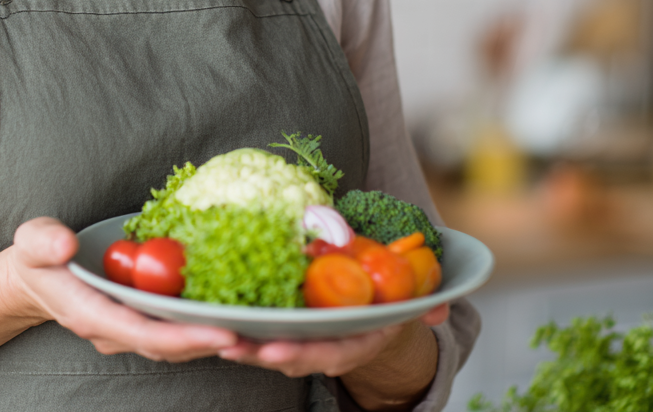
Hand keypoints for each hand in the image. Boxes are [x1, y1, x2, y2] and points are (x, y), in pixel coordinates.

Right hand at [5, 217, 237, 361]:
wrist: (38, 275)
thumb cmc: (38, 257)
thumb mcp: (32, 242)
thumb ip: (44, 242)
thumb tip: (64, 245)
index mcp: (91, 314)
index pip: (142, 333)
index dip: (184, 337)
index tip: (222, 334)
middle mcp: (114, 329)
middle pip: (168, 345)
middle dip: (210, 342)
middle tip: (254, 335)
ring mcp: (128, 328)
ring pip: (176, 341)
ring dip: (213, 338)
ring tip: (256, 329)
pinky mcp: (141, 318)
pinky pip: (175, 326)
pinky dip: (204, 323)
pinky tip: (235, 310)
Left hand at [218, 304, 448, 409]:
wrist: (378, 304)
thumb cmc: (388, 296)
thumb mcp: (407, 297)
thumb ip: (423, 303)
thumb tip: (436, 309)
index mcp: (357, 340)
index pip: (331, 354)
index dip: (304, 356)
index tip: (279, 354)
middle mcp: (331, 347)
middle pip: (294, 356)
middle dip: (264, 355)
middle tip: (234, 345)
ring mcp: (309, 340)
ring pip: (274, 349)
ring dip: (246, 346)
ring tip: (218, 336)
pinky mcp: (290, 327)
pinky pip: (265, 332)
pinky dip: (243, 330)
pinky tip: (216, 320)